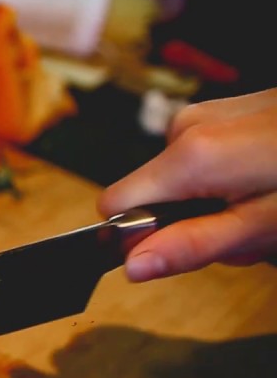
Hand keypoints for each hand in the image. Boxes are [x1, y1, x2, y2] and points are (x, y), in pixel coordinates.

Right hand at [99, 87, 276, 281]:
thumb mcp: (264, 227)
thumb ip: (193, 246)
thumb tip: (131, 267)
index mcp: (189, 154)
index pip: (116, 205)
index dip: (140, 236)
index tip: (185, 248)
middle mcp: (187, 126)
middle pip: (152, 194)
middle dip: (192, 223)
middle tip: (251, 233)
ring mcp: (209, 113)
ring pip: (179, 178)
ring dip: (214, 205)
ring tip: (267, 208)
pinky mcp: (227, 110)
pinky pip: (203, 155)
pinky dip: (229, 180)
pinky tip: (267, 185)